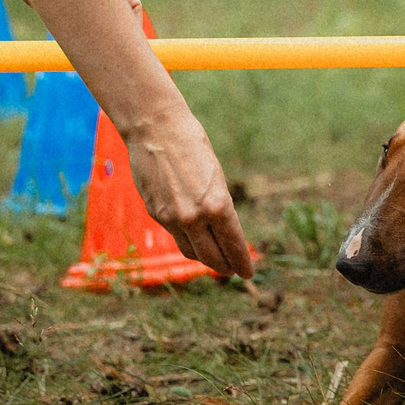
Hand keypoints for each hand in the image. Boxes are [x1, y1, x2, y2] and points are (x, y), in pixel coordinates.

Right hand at [120, 110, 256, 274]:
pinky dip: (187, 242)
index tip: (248, 273)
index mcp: (217, 205)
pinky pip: (176, 237)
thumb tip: (222, 230)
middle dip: (225, 266)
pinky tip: (194, 241)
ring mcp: (172, 219)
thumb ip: (218, 206)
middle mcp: (194, 217)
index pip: (233, 244)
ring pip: (191, 252)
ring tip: (215, 260)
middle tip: (233, 271)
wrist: (155, 130)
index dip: (241, 262)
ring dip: (205, 259)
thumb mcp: (216, 177)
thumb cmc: (192, 146)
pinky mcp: (156, 215)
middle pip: (212, 256)